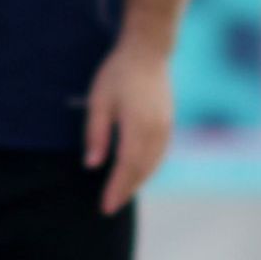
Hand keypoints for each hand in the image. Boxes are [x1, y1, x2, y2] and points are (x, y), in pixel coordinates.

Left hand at [83, 35, 177, 214]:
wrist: (148, 52)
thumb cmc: (118, 74)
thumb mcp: (99, 101)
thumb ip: (96, 134)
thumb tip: (92, 165)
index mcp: (137, 124)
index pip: (127, 165)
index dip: (116, 188)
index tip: (105, 206)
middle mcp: (156, 129)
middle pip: (142, 169)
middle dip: (126, 190)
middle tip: (109, 207)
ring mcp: (165, 127)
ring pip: (152, 164)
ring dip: (137, 182)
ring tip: (120, 195)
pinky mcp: (168, 124)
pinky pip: (159, 155)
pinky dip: (148, 169)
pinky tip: (136, 174)